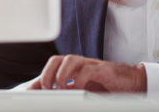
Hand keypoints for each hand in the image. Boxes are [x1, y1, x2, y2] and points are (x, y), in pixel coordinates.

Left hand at [27, 54, 146, 92]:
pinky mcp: (102, 70)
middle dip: (47, 73)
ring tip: (60, 86)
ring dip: (61, 74)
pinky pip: (88, 70)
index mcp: (72, 70)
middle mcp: (79, 65)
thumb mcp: (83, 91)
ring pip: (70, 60)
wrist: (131, 82)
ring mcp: (90, 65)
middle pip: (56, 60)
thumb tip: (49, 99)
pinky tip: (78, 88)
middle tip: (46, 88)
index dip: (38, 80)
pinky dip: (80, 79)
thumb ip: (67, 92)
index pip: (50, 70)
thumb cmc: (106, 87)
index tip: (28, 93)